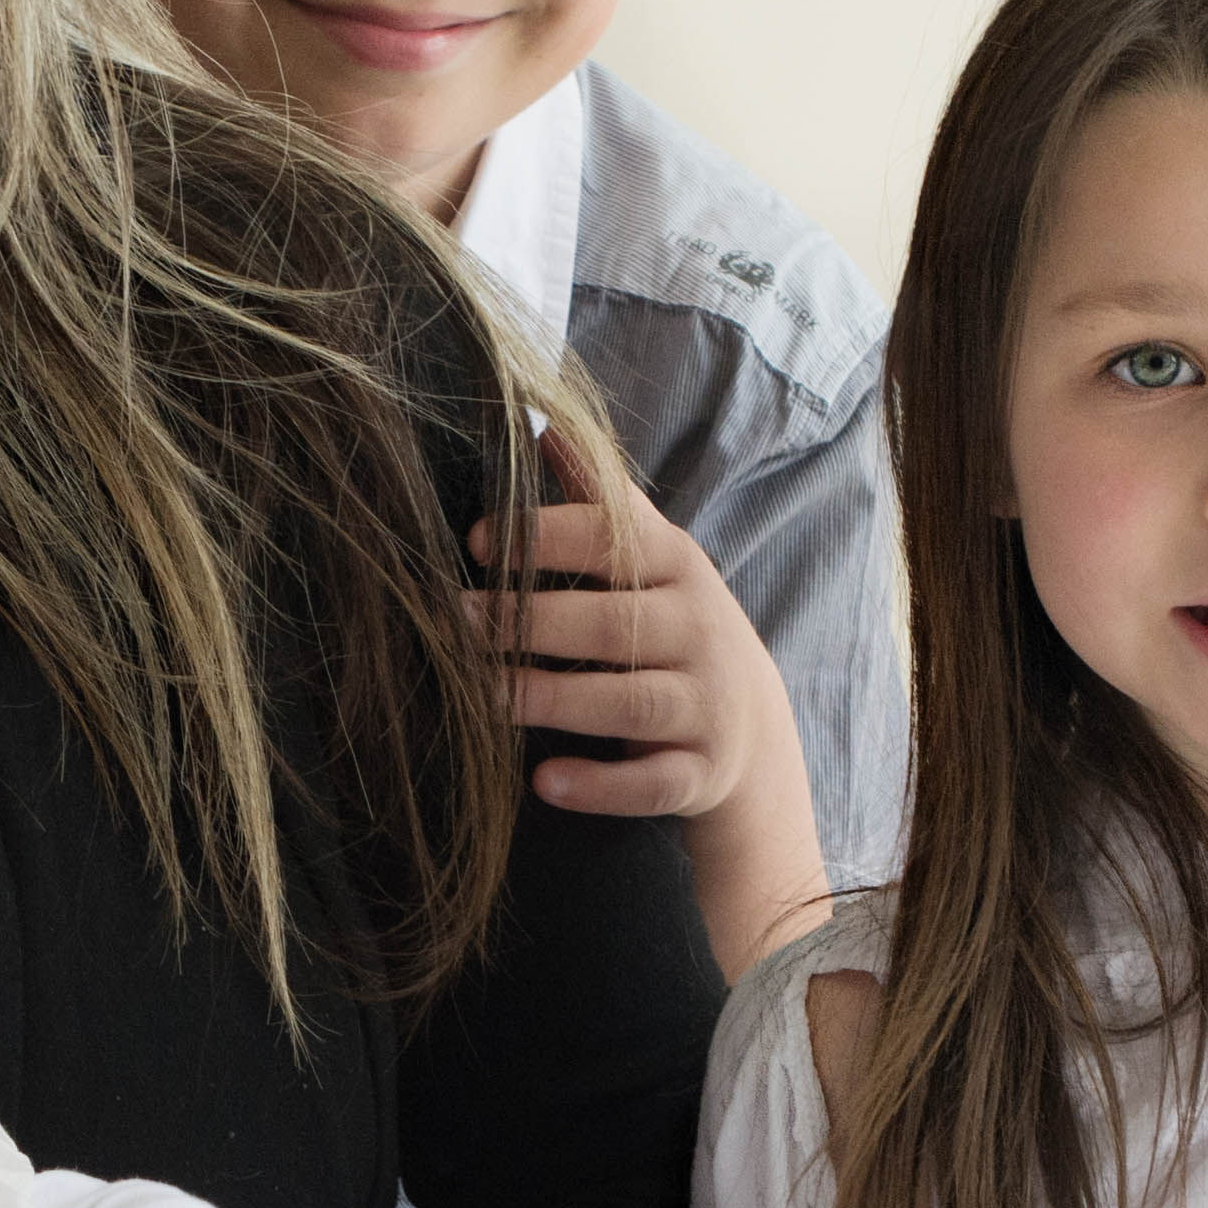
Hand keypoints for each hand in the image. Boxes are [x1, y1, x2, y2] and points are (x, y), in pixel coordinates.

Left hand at [469, 472, 834, 978]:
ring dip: (554, 700)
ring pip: (628, 702)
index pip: (614, 541)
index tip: (477, 540)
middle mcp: (697, 631)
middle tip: (457, 621)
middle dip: (531, 623)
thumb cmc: (672, 625)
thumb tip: (540, 421)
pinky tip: (546, 782)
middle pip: (612, 625)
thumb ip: (600, 500)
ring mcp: (704, 706)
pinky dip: (601, 785)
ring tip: (485, 698)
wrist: (750, 727)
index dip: (548, 537)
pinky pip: (653, 782)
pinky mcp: (700, 772)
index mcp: (676, 568)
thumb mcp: (650, 560)